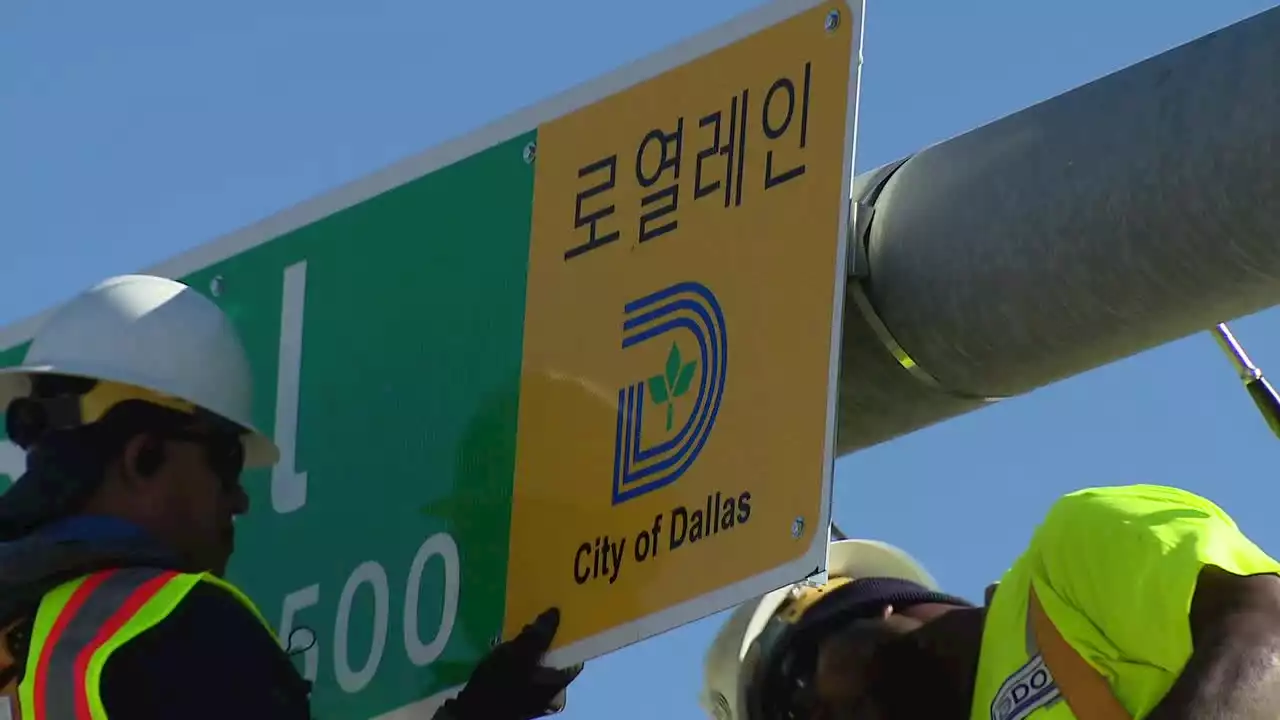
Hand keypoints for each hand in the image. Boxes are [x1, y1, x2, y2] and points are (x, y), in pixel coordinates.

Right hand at [435, 608, 583, 719]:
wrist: (470, 713)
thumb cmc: (500, 683)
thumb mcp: (520, 653)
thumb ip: (540, 634)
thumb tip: (556, 612)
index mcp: (557, 683)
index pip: (573, 657)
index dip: (567, 638)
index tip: (559, 620)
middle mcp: (548, 693)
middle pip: (553, 661)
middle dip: (544, 641)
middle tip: (533, 620)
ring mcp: (530, 698)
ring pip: (535, 667)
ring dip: (528, 649)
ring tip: (516, 631)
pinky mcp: (512, 698)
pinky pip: (520, 674)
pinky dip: (515, 661)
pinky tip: (503, 649)